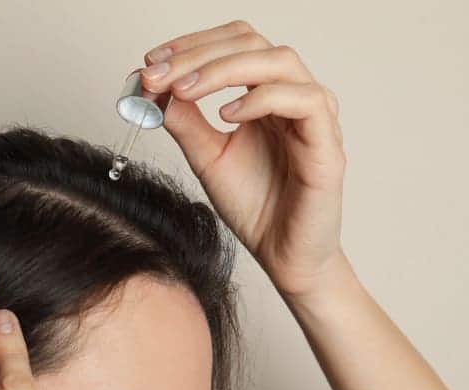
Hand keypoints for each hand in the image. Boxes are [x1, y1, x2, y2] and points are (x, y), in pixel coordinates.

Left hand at [140, 20, 348, 297]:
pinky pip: (304, 102)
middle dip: (197, 54)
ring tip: (183, 89)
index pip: (232, 44)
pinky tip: (226, 114)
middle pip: (251, 43)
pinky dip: (261, 99)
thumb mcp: (206, 157)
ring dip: (223, 68)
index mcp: (264, 95)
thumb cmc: (254, 206)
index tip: (151, 60)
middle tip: (157, 73)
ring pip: (278, 61)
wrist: (282, 255)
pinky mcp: (328, 145)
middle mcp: (291, 96)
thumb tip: (152, 87)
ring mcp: (314, 117)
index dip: (191, 45)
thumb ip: (184, 122)